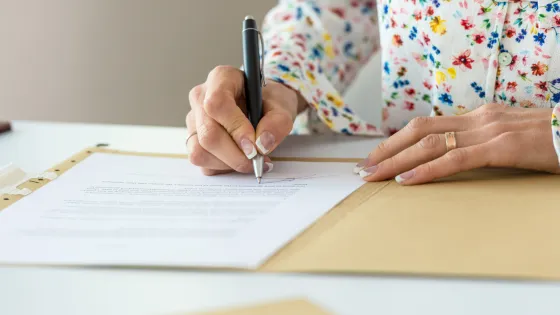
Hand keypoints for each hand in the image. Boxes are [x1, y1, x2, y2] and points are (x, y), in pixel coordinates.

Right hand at [186, 65, 304, 174]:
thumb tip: (261, 145)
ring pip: (200, 151)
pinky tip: (238, 159)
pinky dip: (222, 168)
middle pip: (208, 133)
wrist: (264, 106)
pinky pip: (201, 162)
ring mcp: (194, 120)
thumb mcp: (283, 106)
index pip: (217, 104)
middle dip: (235, 155)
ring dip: (228, 163)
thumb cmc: (270, 101)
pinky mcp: (192, 139)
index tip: (254, 145)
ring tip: (250, 160)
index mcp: (221, 78)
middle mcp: (201, 97)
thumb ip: (277, 123)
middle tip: (257, 160)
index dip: (235, 128)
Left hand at [356, 103, 559, 184]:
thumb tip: (455, 158)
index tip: (375, 157)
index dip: (397, 141)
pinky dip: (427, 170)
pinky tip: (407, 182)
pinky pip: (456, 159)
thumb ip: (482, 144)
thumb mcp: (510, 139)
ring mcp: (489, 131)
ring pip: (429, 144)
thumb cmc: (550, 140)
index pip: (426, 126)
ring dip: (396, 160)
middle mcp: (478, 119)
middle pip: (418, 131)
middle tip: (363, 168)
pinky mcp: (503, 147)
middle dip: (387, 150)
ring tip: (373, 175)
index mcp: (478, 118)